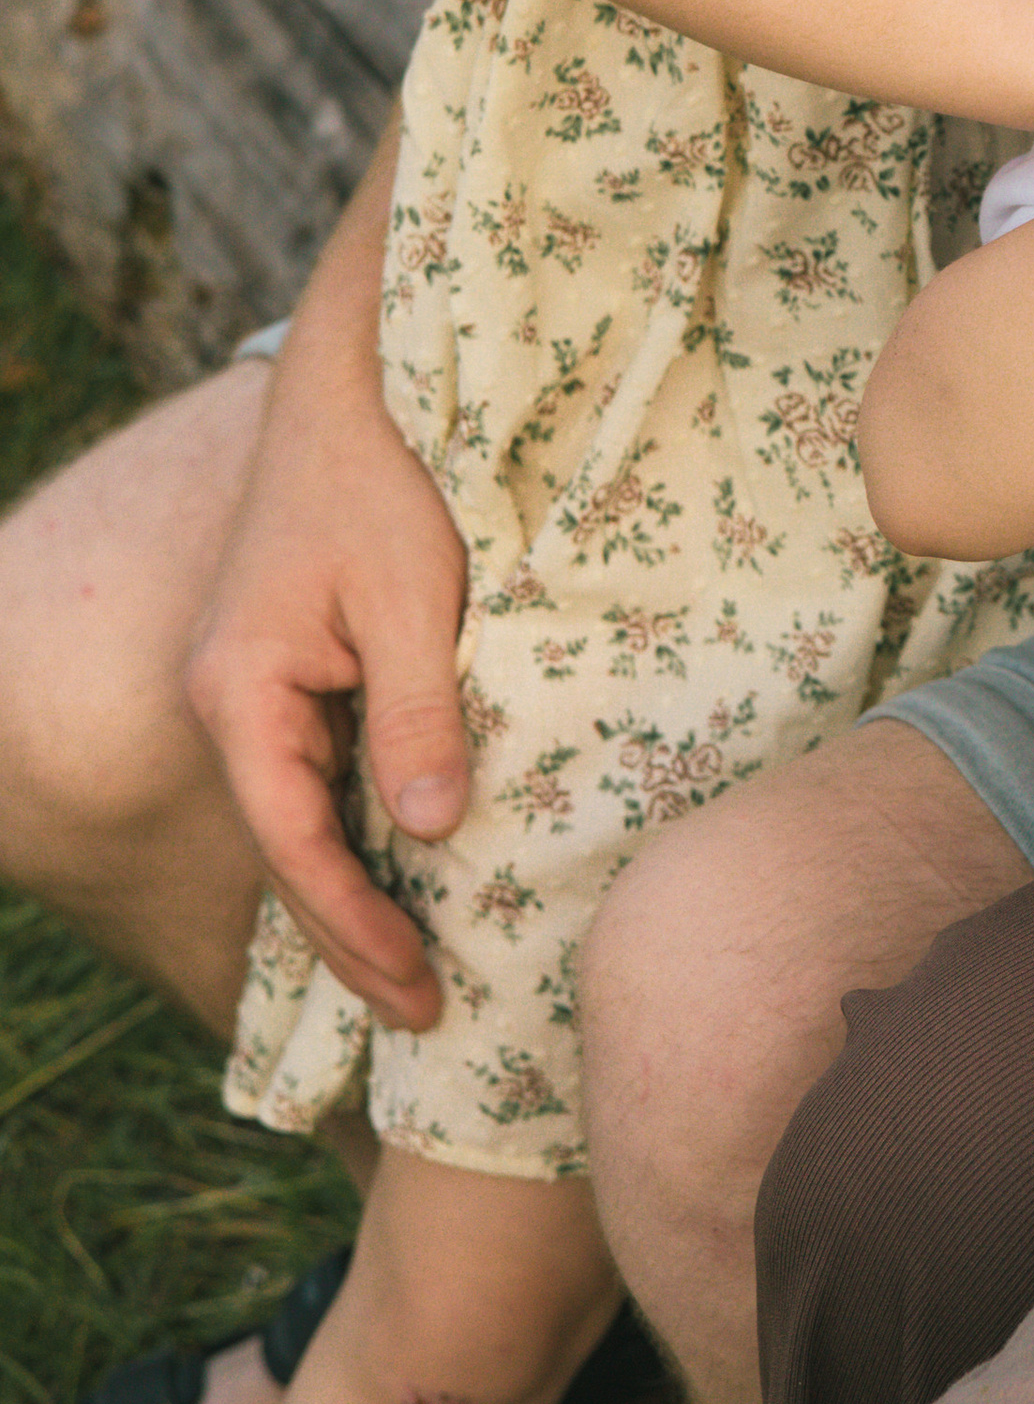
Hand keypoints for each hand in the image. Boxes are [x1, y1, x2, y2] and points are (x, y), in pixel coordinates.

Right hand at [182, 267, 469, 1034]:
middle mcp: (233, 703)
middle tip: (429, 1016)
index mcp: (241, 695)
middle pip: (292, 850)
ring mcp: (259, 689)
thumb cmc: (382, 482)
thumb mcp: (412, 601)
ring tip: (422, 975)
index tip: (420, 990)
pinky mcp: (296, 670)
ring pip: (307, 818)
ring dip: (360, 894)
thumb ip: (416, 717)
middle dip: (355, 938)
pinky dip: (364, 834)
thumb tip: (429, 832)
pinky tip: (410, 877)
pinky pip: (324, 776)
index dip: (357, 927)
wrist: (357, 387)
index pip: (296, 845)